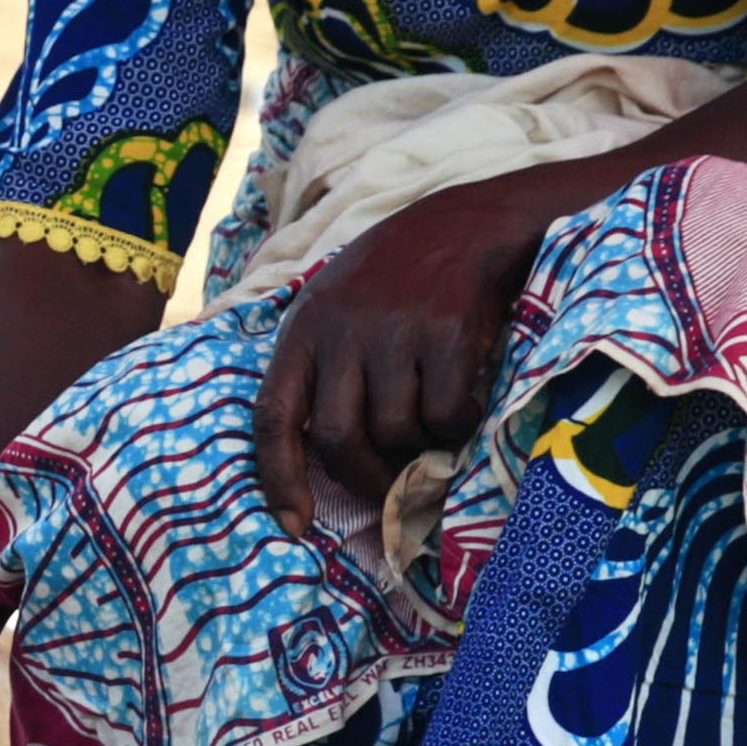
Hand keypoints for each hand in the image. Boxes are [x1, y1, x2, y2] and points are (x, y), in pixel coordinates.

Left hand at [252, 172, 542, 535]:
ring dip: (418, 446)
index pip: (274, 414)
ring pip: (394, 430)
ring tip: (435, 424)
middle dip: (364, 476)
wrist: (472, 222)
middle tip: (392, 488)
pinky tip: (467, 404)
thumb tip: (327, 455)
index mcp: (304, 328)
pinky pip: (445, 414)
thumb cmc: (401, 274)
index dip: (278, 476)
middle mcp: (340, 330)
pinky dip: (457, 425)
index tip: (294, 523)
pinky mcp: (446, 333)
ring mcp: (393, 330)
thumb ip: (326, 367)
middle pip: (335, 436)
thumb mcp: (339, 306)